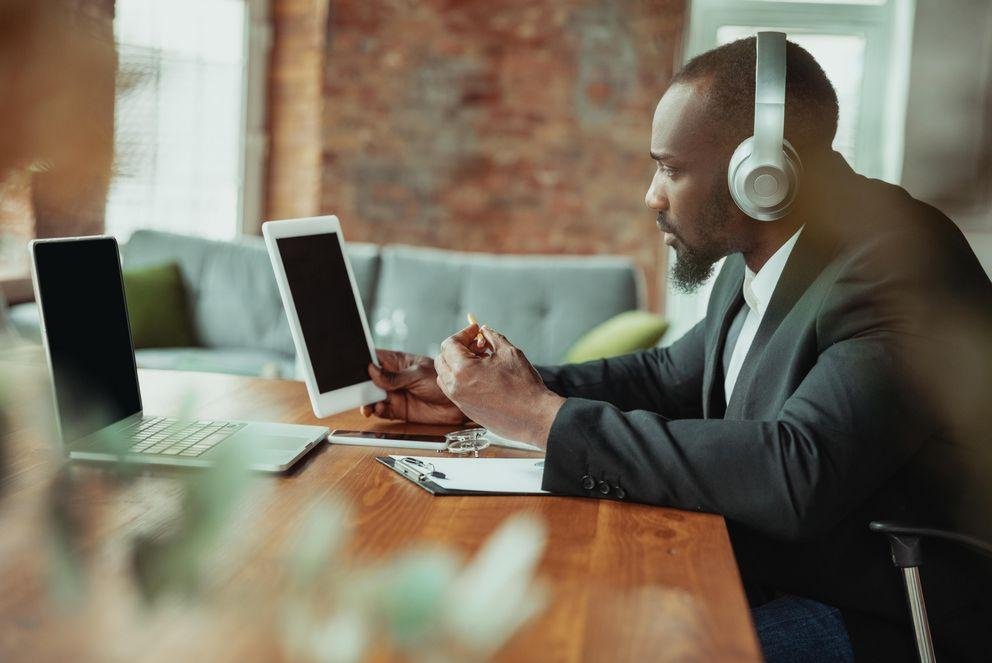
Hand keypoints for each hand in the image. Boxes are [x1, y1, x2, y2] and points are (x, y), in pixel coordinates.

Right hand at [361, 349, 468, 424]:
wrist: (457, 404)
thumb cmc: (443, 381)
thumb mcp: (418, 374)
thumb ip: (395, 376)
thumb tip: (372, 371)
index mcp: (398, 363)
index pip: (375, 358)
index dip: (363, 361)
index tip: (353, 366)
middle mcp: (393, 378)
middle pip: (370, 379)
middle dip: (361, 384)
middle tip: (356, 390)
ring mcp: (395, 394)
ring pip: (373, 397)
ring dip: (367, 401)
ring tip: (368, 404)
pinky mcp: (399, 410)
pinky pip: (382, 411)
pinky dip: (378, 411)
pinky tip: (379, 409)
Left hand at [434, 324, 564, 445]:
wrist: (533, 417)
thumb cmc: (523, 386)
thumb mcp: (508, 352)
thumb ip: (492, 337)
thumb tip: (484, 331)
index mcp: (463, 370)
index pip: (449, 344)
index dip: (464, 334)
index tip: (476, 331)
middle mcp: (456, 387)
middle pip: (442, 360)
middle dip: (457, 348)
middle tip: (477, 345)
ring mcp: (460, 401)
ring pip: (446, 376)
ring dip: (457, 364)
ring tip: (481, 361)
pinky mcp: (467, 411)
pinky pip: (455, 390)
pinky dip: (462, 379)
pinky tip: (483, 376)